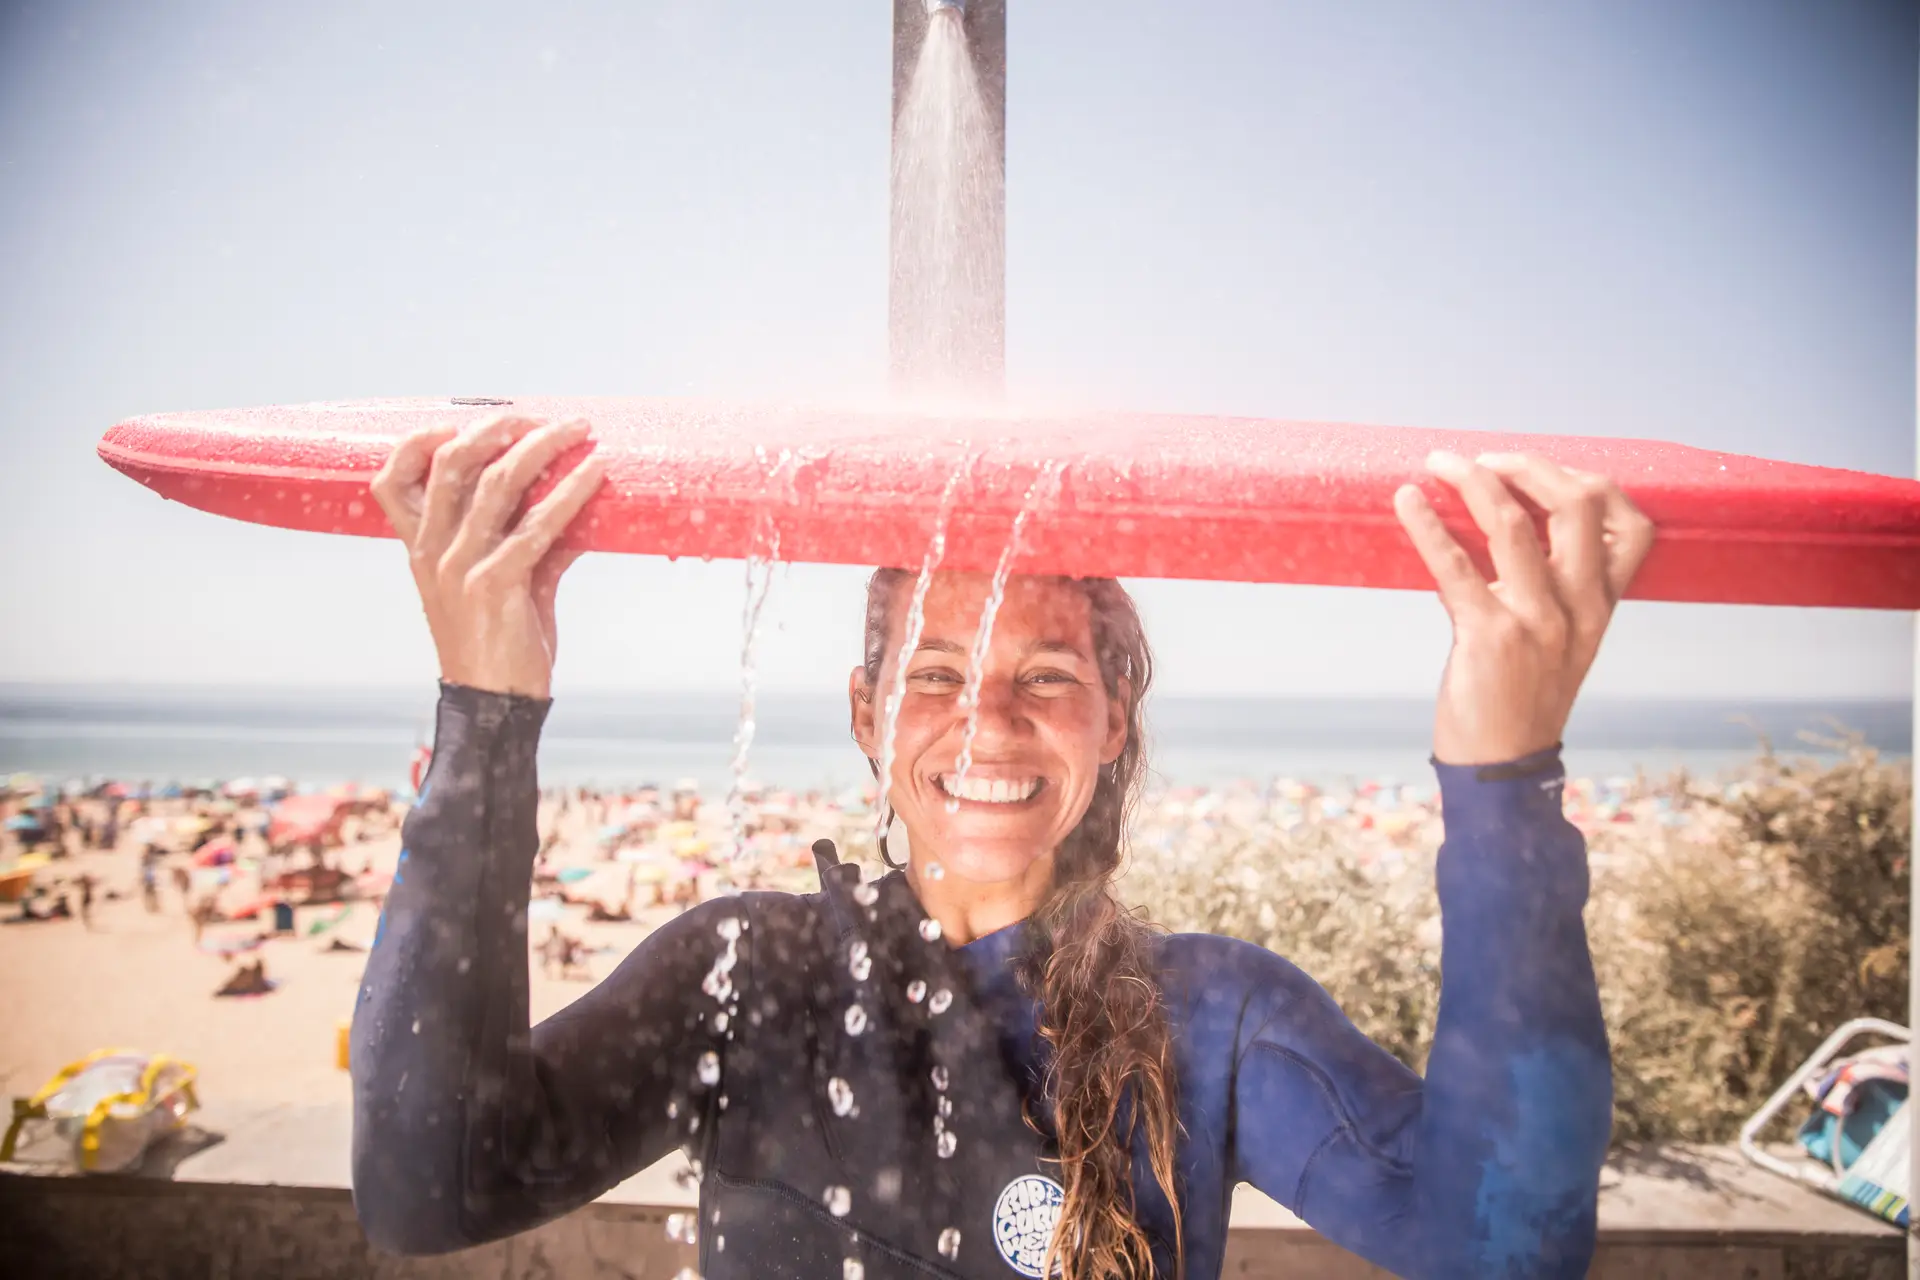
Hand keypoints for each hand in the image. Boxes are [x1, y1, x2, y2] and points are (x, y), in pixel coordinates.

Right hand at [369, 413, 606, 699]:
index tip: (456, 423)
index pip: (391, 482)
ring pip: (497, 483)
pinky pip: (539, 525)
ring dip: (543, 447)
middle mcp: (433, 551)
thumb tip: (567, 504)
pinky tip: (597, 474)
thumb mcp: (499, 584)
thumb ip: (523, 542)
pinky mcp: (496, 584)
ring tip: (578, 430)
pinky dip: (572, 492)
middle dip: (498, 429)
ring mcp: (461, 566)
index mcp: (421, 550)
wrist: (494, 705)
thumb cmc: (498, 644)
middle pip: (453, 464)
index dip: (417, 443)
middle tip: (541, 418)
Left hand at [1394, 451, 1654, 766]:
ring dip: (1471, 481)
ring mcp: (1538, 621)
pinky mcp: (1490, 637)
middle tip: (1479, 459)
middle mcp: (1581, 607)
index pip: (1631, 524)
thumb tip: (1493, 528)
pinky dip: (1427, 526)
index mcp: (1603, 604)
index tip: (1534, 470)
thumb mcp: (1558, 638)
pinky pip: (1456, 566)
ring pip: (1513, 523)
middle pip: (1577, 504)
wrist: (1504, 766)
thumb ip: (1545, 587)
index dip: (1586, 481)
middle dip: (1525, 464)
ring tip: (1438, 463)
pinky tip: (1407, 502)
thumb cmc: (1522, 697)